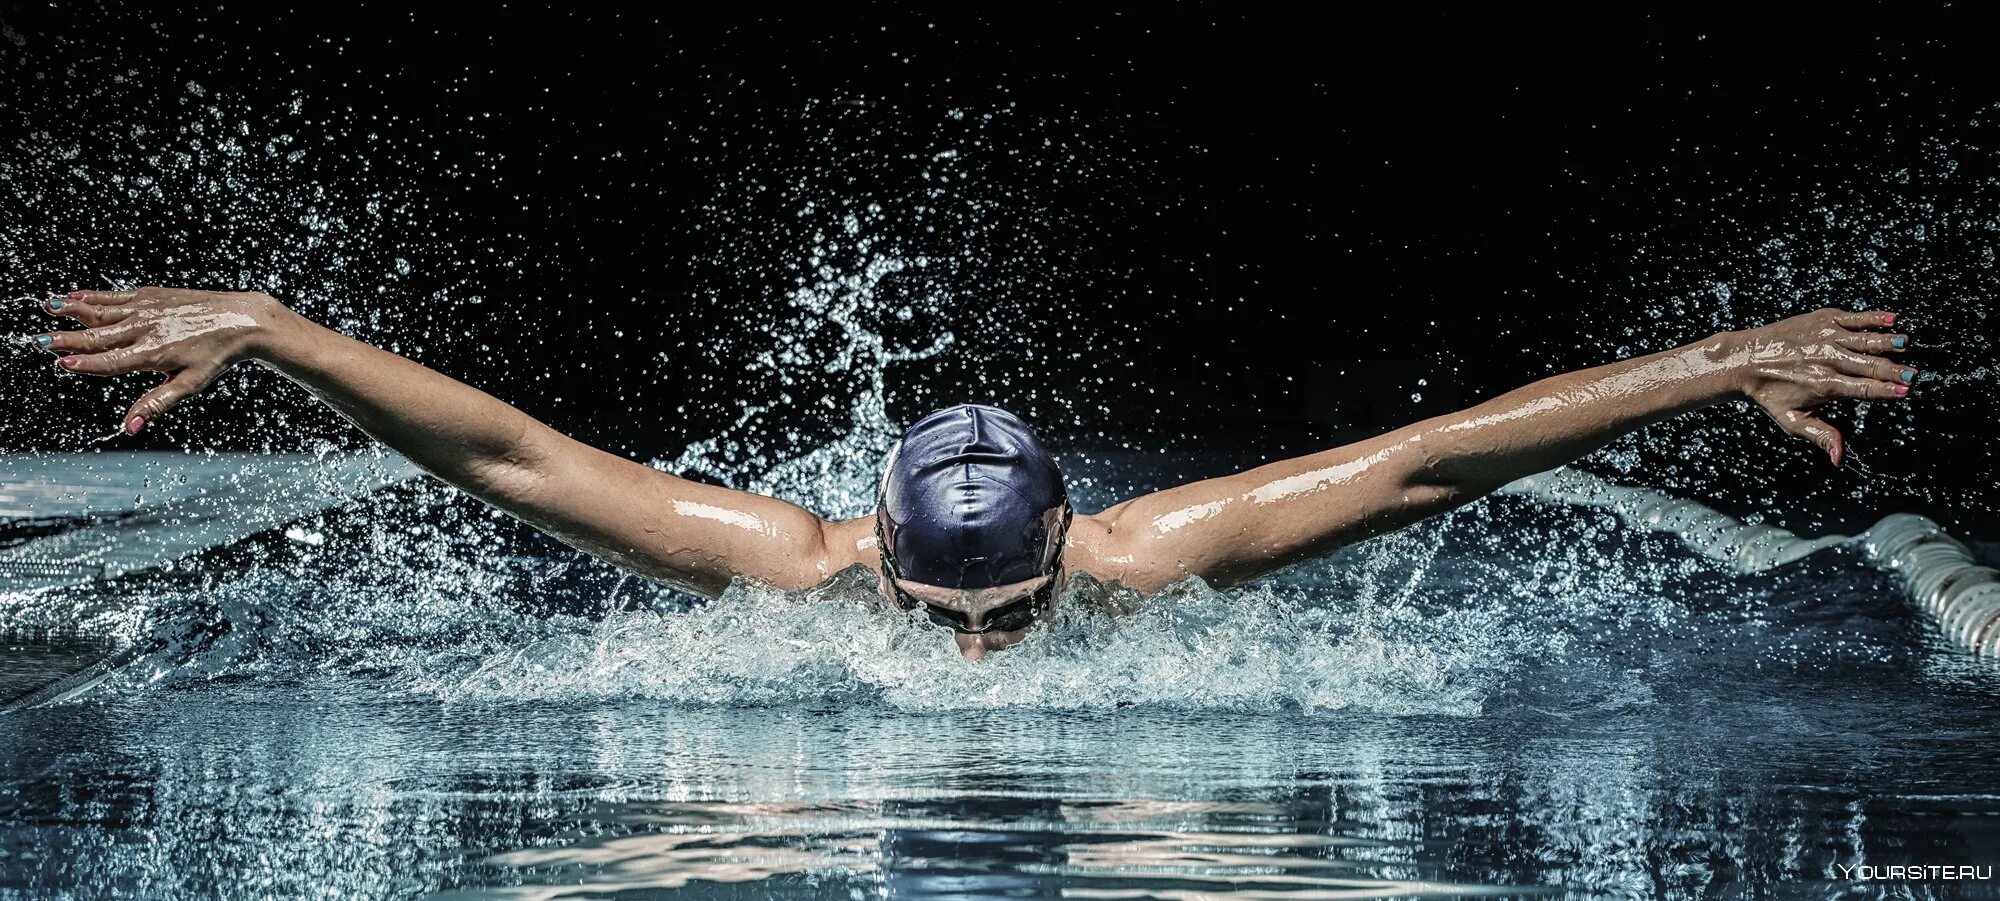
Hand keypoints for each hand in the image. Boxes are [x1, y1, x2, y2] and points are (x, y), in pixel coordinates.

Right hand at [35, 286, 291, 433]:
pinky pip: (116, 296)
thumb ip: (155, 403)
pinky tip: (73, 296)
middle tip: (39, 341)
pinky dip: (93, 296)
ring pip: (101, 310)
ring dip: (71, 310)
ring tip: (46, 306)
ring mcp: (146, 309)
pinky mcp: (151, 295)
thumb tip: (129, 428)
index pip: (110, 362)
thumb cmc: (216, 356)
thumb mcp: (190, 385)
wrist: (241, 319)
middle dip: (66, 339)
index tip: (61, 365)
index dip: (85, 364)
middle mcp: (145, 329)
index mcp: (152, 355)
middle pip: (98, 335)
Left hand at [1727, 307, 1911, 466]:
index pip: (1865, 389)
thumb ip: (1821, 436)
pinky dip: (1874, 318)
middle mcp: (1827, 359)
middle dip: (1895, 369)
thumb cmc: (1769, 394)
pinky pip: (1854, 318)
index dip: (1888, 390)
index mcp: (1824, 385)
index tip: (1908, 391)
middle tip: (1915, 373)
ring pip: (1866, 339)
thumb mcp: (1792, 421)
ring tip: (1906, 344)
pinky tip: (1893, 319)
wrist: (1743, 360)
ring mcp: (1825, 337)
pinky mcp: (1821, 319)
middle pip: (1870, 364)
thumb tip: (1840, 459)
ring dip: (1888, 342)